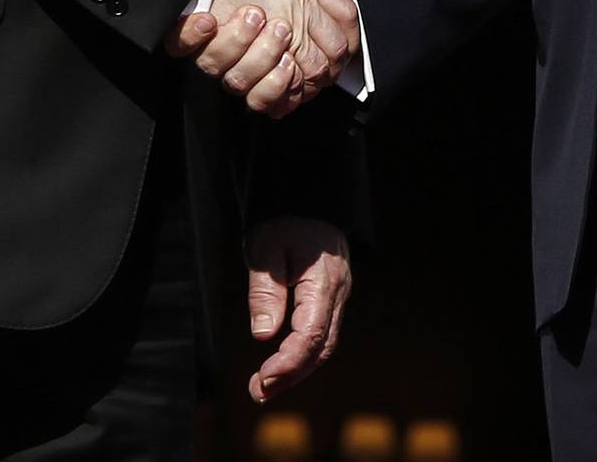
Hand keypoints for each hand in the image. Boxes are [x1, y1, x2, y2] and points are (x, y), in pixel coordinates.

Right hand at [166, 0, 358, 116]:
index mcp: (208, 13)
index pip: (179, 38)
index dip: (186, 35)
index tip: (207, 18)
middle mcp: (224, 47)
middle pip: (214, 65)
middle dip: (237, 44)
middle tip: (265, 17)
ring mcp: (250, 67)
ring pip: (240, 85)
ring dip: (262, 66)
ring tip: (284, 36)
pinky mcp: (279, 82)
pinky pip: (271, 104)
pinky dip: (281, 91)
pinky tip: (293, 69)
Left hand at [244, 216, 350, 403]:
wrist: (308, 204)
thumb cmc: (284, 223)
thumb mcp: (265, 247)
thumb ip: (264, 290)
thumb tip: (263, 334)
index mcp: (324, 280)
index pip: (311, 333)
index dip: (288, 361)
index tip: (263, 377)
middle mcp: (338, 293)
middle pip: (321, 346)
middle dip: (291, 374)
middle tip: (258, 392)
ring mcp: (338, 297)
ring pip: (324, 345)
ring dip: (297, 370)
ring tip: (264, 387)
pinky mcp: (330, 301)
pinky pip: (322, 335)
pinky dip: (302, 357)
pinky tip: (281, 367)